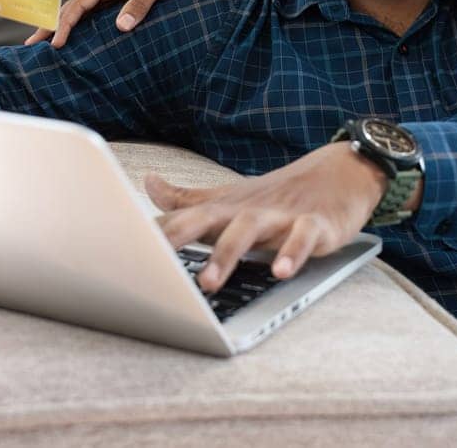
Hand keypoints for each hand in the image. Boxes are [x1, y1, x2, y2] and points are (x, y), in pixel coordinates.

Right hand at [24, 0, 209, 47]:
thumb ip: (140, 5)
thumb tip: (121, 27)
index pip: (79, 4)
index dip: (65, 24)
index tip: (56, 43)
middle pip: (72, 7)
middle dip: (51, 25)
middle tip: (32, 45)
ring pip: (79, 12)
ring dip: (61, 27)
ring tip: (45, 45)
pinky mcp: (116, 1)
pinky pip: (92, 16)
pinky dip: (79, 27)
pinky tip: (73, 41)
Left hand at [146, 143, 386, 290]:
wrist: (340, 174)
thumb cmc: (277, 196)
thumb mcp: (230, 198)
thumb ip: (187, 200)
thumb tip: (147, 184)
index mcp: (224, 208)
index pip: (180, 219)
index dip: (149, 235)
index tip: (116, 250)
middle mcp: (247, 210)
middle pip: (207, 221)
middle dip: (178, 241)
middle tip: (150, 265)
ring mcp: (280, 216)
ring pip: (249, 231)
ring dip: (227, 255)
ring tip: (209, 282)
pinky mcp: (315, 225)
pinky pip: (302, 239)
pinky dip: (292, 253)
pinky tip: (281, 272)